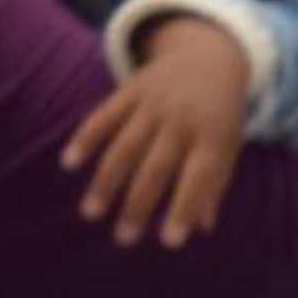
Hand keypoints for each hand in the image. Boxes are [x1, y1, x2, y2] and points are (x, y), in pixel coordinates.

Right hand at [63, 17, 251, 247]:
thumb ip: (215, 183)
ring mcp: (156, 102)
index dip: (184, 208)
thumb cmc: (219, 115)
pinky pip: (105, 115)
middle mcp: (183, 118)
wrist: (210, 55)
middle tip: (123, 238)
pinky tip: (70, 162)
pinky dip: (86, 137)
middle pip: (156, 167)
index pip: (199, 176)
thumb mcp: (227, 144)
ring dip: (107, 180)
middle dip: (139, 205)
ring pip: (126, 145)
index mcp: (213, 134)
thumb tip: (200, 228)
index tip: (169, 242)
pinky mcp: (133, 89)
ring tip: (92, 213)